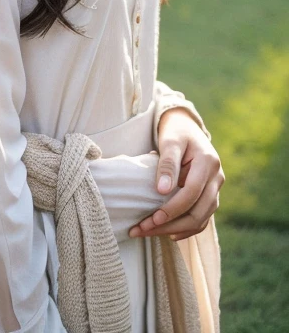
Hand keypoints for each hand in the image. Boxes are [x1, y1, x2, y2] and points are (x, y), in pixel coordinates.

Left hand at [128, 107, 224, 241]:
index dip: (173, 208)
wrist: (186, 126)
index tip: (153, 218)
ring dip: (176, 229)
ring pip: (201, 219)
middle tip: (143, 229)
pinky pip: (202, 218)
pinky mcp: (210, 195)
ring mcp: (216, 188)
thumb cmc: (176, 131)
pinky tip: (169, 233)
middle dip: (170, 224)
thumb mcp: (169, 141)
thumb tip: (162, 191)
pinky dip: (187, 228)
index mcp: (208, 162)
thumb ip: (167, 164)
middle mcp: (217, 178)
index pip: (191, 192)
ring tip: (149, 232)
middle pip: (198, 212)